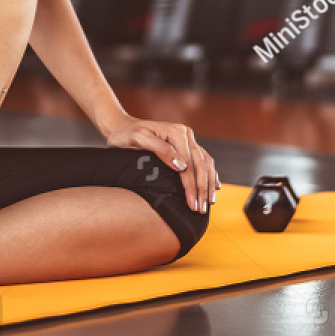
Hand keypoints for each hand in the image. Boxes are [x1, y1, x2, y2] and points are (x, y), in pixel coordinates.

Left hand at [104, 116, 219, 213]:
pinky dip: (209, 173)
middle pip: (200, 165)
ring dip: (208, 183)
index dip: (192, 187)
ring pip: (205, 162)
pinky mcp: (185, 143)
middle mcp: (185, 133)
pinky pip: (202, 159)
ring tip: (209, 203)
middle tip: (201, 210)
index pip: (189, 164)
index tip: (193, 205)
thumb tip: (181, 166)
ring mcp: (187, 138)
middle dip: (202, 189)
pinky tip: (214, 185)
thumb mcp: (139, 140)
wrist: (120, 125)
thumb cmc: (126, 135)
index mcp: (176, 132)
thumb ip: (161, 150)